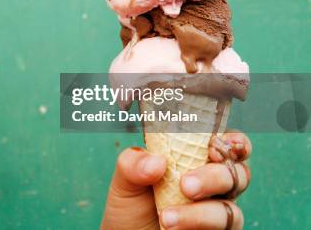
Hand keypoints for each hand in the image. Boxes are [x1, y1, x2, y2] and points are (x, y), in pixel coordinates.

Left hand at [100, 130, 251, 229]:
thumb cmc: (131, 205)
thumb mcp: (125, 180)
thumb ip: (134, 164)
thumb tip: (157, 161)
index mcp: (196, 159)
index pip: (225, 144)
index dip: (233, 141)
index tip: (217, 144)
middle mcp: (213, 184)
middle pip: (237, 174)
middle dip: (214, 177)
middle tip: (186, 185)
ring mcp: (217, 211)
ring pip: (230, 208)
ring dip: (200, 212)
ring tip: (166, 217)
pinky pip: (225, 229)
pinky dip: (198, 224)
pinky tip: (171, 225)